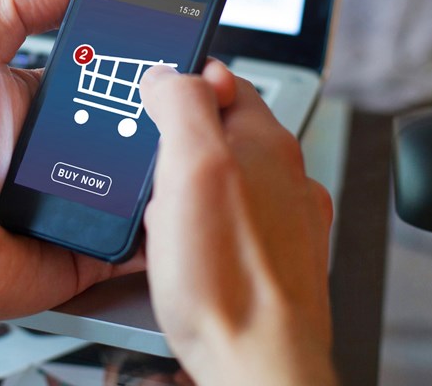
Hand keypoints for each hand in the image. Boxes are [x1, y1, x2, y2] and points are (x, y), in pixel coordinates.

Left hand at [0, 0, 239, 348]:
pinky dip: (166, 230)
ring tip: (207, 149)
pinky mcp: (87, 252)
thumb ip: (9, 8)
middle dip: (177, 116)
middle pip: (143, 129)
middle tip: (207, 101)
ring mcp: (82, 204)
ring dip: (179, 168)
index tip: (186, 51)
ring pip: (151, 184)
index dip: (149, 66)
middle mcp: (69, 153)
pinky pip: (140, 243)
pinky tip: (189, 209)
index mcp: (46, 106)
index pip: (114, 78)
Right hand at [140, 66, 335, 385]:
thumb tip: (169, 73)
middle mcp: (283, 175)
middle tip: (148, 167)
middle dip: (177, 142)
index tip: (150, 101)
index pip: (225, 81)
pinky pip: (228, 220)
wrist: (256, 364)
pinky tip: (184, 245)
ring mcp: (283, 217)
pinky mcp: (272, 254)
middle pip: (221, 130)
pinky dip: (202, 223)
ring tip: (162, 213)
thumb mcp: (191, 168)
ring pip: (224, 177)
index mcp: (266, 141)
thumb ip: (183, 106)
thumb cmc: (226, 279)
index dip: (182, 85)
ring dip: (188, 186)